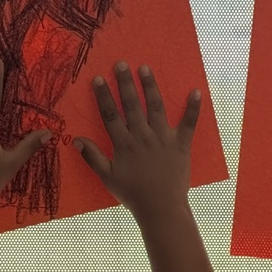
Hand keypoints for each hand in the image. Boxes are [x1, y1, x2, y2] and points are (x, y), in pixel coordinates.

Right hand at [73, 62, 199, 221]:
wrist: (161, 207)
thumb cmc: (133, 194)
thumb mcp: (108, 177)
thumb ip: (93, 157)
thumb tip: (76, 139)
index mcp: (124, 144)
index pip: (111, 115)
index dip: (104, 96)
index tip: (99, 79)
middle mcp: (143, 136)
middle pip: (132, 105)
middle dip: (126, 83)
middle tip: (122, 64)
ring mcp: (163, 138)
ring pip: (155, 107)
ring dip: (150, 87)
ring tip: (145, 69)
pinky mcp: (181, 144)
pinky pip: (188, 123)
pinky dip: (193, 108)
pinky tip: (196, 91)